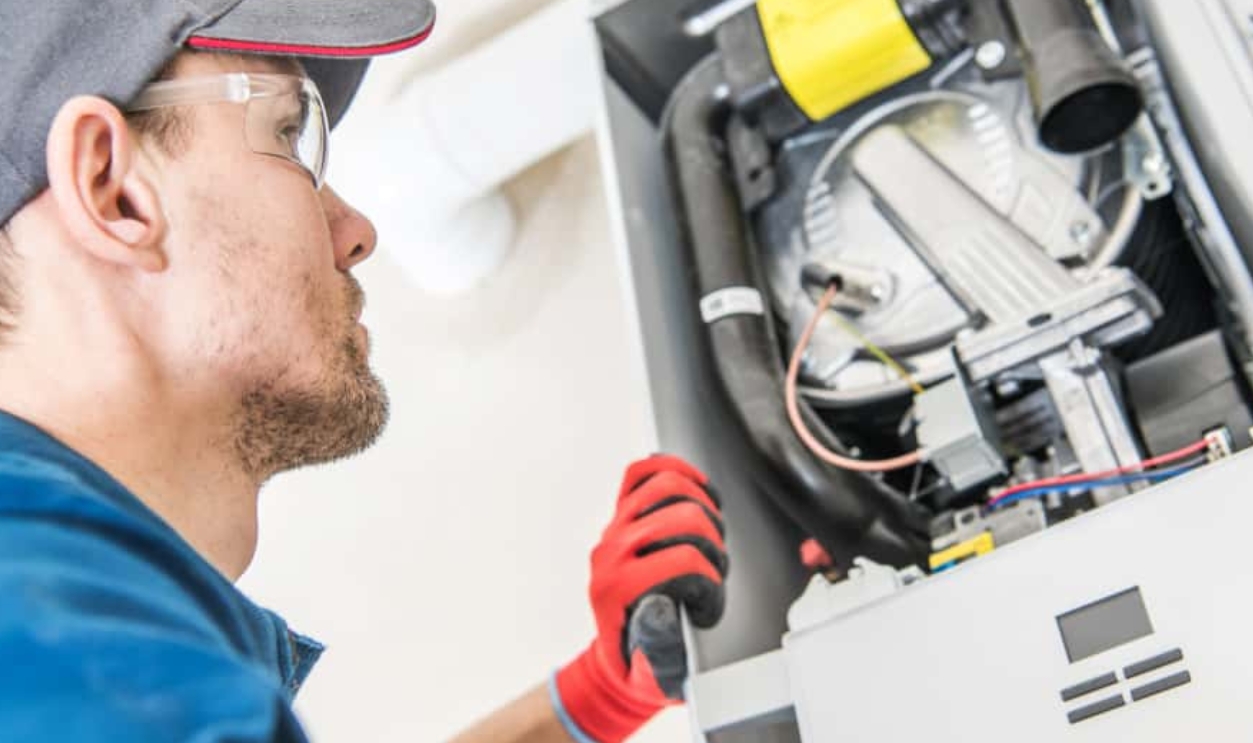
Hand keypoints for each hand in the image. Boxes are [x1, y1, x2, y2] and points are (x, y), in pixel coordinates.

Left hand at [553, 455, 727, 742]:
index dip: (710, 583)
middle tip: (713, 571)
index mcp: (616, 588)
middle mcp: (610, 551)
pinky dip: (675, 470)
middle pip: (685, 517)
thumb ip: (659, 645)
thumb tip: (662, 605)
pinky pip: (643, 472)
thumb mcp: (654, 669)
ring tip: (710, 536)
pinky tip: (697, 489)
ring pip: (669, 486)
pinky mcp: (622, 513)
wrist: (618, 655)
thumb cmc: (641, 662)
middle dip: (713, 544)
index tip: (707, 605)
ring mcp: (614, 527)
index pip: (685, 560)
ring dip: (703, 508)